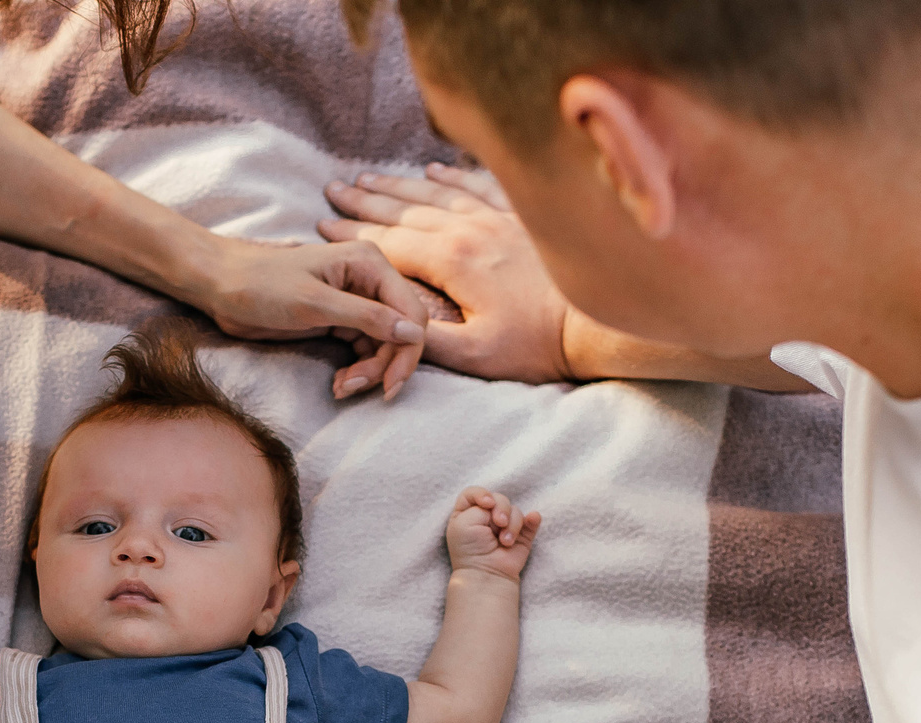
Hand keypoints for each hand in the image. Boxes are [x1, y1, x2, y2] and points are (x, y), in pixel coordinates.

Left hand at [197, 235, 430, 400]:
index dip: (407, 352)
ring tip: (341, 386)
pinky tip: (338, 382)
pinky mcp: (341, 320)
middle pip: (401, 334)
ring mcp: (357, 302)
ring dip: (369, 373)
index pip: (411, 313)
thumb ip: (366, 317)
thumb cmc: (262, 285)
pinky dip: (357, 370)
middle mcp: (370, 280)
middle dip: (384, 366)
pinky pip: (365, 351)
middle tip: (354, 387)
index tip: (388, 386)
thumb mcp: (315, 303)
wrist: (223, 287)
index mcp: (370, 264)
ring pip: (384, 347)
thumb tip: (412, 333)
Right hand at [322, 165, 574, 384]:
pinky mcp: (521, 218)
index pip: (389, 242)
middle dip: (366, 200)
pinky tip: (433, 168)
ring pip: (437, 192)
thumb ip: (427, 341)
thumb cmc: (539, 344)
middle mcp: (471, 229)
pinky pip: (477, 186)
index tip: (322, 222)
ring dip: (399, 185)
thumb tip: (389, 327)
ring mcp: (498, 218)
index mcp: (453, 260)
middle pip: (407, 209)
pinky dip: (450, 175)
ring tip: (369, 176)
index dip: (352, 234)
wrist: (598, 322)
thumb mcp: (476, 356)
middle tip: (334, 189)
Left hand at [447, 486, 539, 582]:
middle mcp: (486, 518)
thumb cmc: (469, 549)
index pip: (475, 493)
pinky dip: (533, 519)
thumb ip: (480, 504)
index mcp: (468, 513)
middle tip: (498, 524)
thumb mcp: (463, 521)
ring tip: (505, 542)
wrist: (486, 573)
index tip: (487, 504)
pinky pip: (531, 520)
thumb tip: (499, 504)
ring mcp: (505, 527)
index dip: (482, 494)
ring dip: (512, 525)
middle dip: (501, 509)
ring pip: (515, 511)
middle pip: (499, 499)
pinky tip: (533, 518)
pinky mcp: (521, 536)